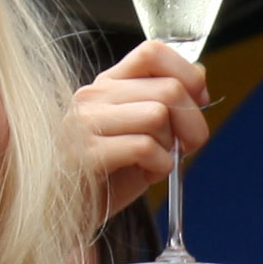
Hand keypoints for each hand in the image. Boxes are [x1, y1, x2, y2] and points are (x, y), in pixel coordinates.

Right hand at [76, 43, 211, 220]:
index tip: (199, 100)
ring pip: (158, 115)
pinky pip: (145, 147)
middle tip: (187, 146)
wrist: (63, 213)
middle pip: (169, 89)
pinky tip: (146, 174)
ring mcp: (86, 123)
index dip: (187, 74)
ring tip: (157, 161)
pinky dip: (159, 166)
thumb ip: (162, 100)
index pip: (153, 51)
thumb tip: (199, 72)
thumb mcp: (139, 130)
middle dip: (193, 122)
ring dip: (171, 146)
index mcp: (108, 84)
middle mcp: (94, 96)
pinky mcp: (87, 154)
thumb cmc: (107, 174)